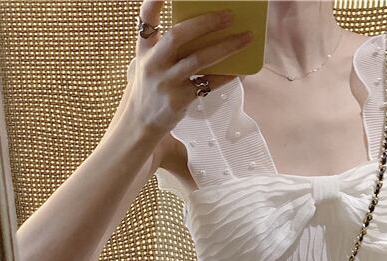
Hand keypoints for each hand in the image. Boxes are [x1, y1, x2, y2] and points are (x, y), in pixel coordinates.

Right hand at [128, 1, 253, 135]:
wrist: (141, 121)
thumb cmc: (152, 85)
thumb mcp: (151, 61)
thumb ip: (168, 46)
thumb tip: (208, 29)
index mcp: (145, 48)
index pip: (146, 18)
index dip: (154, 1)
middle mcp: (153, 63)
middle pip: (178, 36)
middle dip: (205, 23)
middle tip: (229, 15)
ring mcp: (166, 82)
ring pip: (198, 60)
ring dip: (225, 48)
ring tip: (245, 39)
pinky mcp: (178, 100)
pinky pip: (207, 84)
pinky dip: (224, 76)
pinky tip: (238, 71)